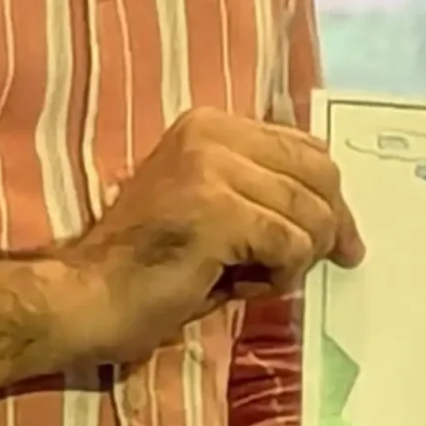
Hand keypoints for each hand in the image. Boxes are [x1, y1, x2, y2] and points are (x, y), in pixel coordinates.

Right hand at [0, 112, 361, 411]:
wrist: (83, 299)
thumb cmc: (147, 268)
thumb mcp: (214, 212)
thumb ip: (263, 195)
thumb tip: (337, 216)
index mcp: (211, 126)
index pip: (305, 147)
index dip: (332, 194)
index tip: (342, 235)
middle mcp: (212, 135)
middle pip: (318, 173)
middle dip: (335, 223)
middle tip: (338, 259)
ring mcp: (212, 169)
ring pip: (310, 213)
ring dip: (300, 257)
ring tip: (261, 279)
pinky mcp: (216, 211)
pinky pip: (290, 244)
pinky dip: (283, 275)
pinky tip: (250, 286)